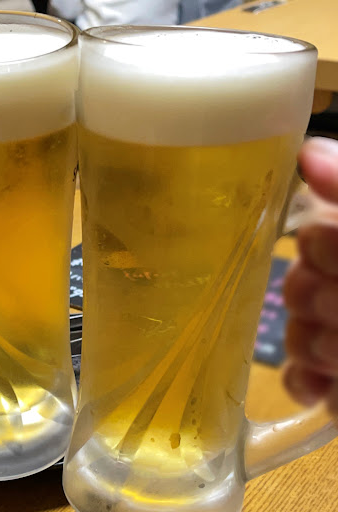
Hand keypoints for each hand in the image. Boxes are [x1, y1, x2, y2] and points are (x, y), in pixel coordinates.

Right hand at [284, 137, 337, 416]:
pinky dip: (305, 383)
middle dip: (324, 302)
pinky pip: (297, 377)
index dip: (325, 248)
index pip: (313, 236)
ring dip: (319, 346)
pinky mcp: (335, 379)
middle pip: (295, 286)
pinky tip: (324, 387)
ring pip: (295, 333)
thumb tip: (308, 152)